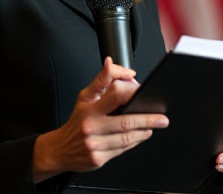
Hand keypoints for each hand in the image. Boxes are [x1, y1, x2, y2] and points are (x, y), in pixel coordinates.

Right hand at [32, 57, 168, 181]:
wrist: (61, 149)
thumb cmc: (78, 121)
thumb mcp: (85, 96)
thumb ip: (102, 80)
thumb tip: (111, 63)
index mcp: (89, 108)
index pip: (115, 94)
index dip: (133, 92)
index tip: (144, 93)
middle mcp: (91, 126)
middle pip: (126, 121)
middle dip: (148, 119)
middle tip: (162, 118)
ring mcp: (94, 144)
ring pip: (127, 138)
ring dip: (144, 132)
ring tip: (153, 126)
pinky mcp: (98, 158)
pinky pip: (122, 150)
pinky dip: (135, 143)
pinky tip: (140, 136)